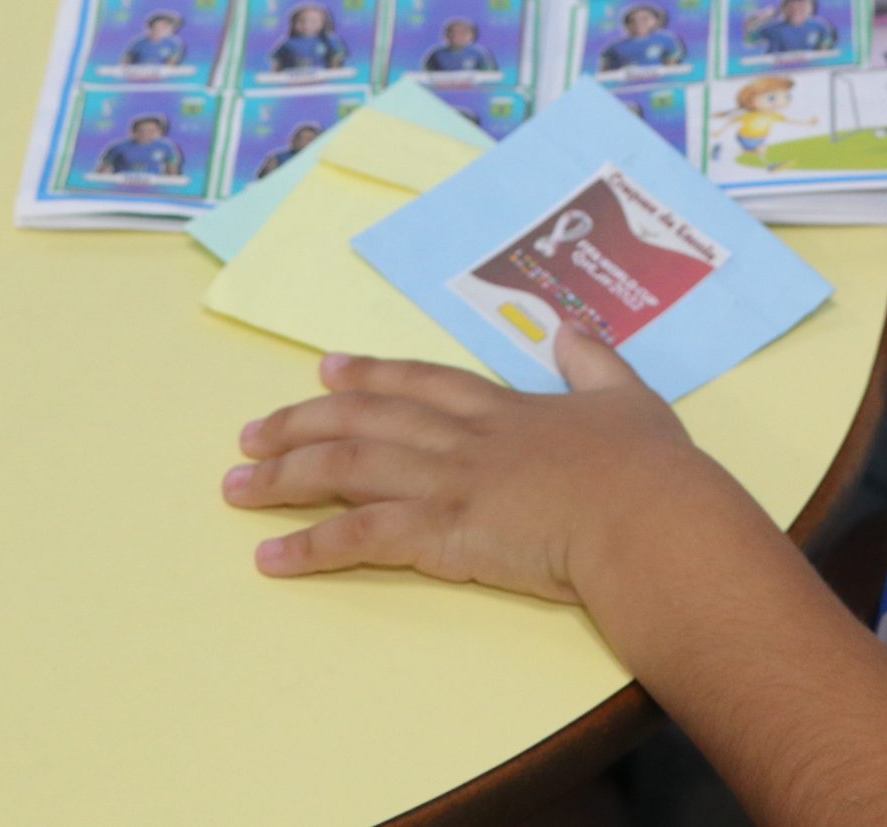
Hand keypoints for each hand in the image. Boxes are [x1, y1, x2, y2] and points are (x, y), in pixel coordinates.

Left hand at [224, 331, 725, 600]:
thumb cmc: (649, 471)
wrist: (649, 517)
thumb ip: (594, 363)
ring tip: (237, 488)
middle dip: (300, 424)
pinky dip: (310, 546)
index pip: (421, 384)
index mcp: (505, 409)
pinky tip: (271, 557)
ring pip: (346, 470)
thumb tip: (571, 328)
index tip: (325, 369)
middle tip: (251, 433)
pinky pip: (360, 537)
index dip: (370, 376)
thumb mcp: (628, 399)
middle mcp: (464, 439)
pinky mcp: (443, 533)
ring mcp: (449, 483)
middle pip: (364, 422)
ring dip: (285, 476)